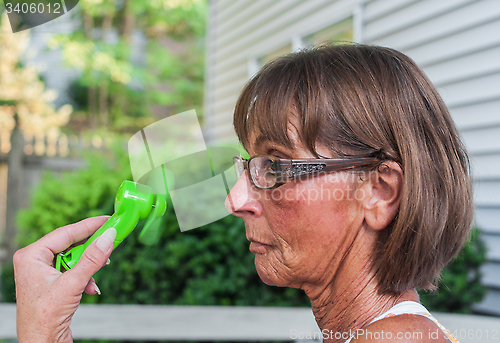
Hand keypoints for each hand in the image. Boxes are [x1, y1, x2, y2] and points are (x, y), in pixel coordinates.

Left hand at [14, 216, 115, 342]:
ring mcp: (43, 273)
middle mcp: (35, 261)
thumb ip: (92, 259)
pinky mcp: (52, 283)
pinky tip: (90, 287)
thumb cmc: (44, 319)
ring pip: (74, 258)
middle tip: (111, 239)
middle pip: (70, 244)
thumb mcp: (72, 284)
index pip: (64, 233)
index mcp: (31, 256)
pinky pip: (74, 270)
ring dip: (89, 266)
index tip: (106, 220)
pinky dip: (85, 277)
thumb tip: (108, 237)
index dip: (88, 225)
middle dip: (91, 248)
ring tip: (101, 268)